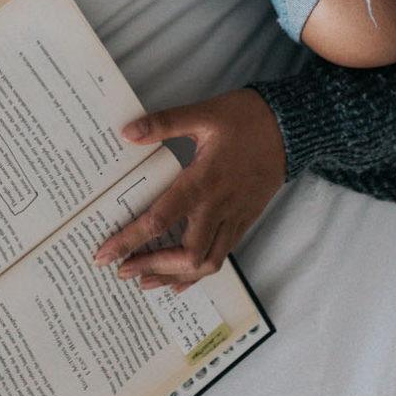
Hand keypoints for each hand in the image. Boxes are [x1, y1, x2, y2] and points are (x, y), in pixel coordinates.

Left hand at [91, 91, 286, 289]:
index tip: (106, 255)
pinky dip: (199, 272)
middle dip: (152, 267)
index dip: (130, 240)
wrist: (289, 128)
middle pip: (186, 255)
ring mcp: (234, 218)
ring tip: (146, 281)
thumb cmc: (244, 119)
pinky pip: (221, 255)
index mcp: (203, 182)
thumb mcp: (203, 114)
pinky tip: (183, 278)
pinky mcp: (245, 221)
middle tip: (122, 272)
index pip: (161, 220)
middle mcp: (218, 207)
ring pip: (206, 263)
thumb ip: (164, 123)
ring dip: (174, 276)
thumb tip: (127, 132)